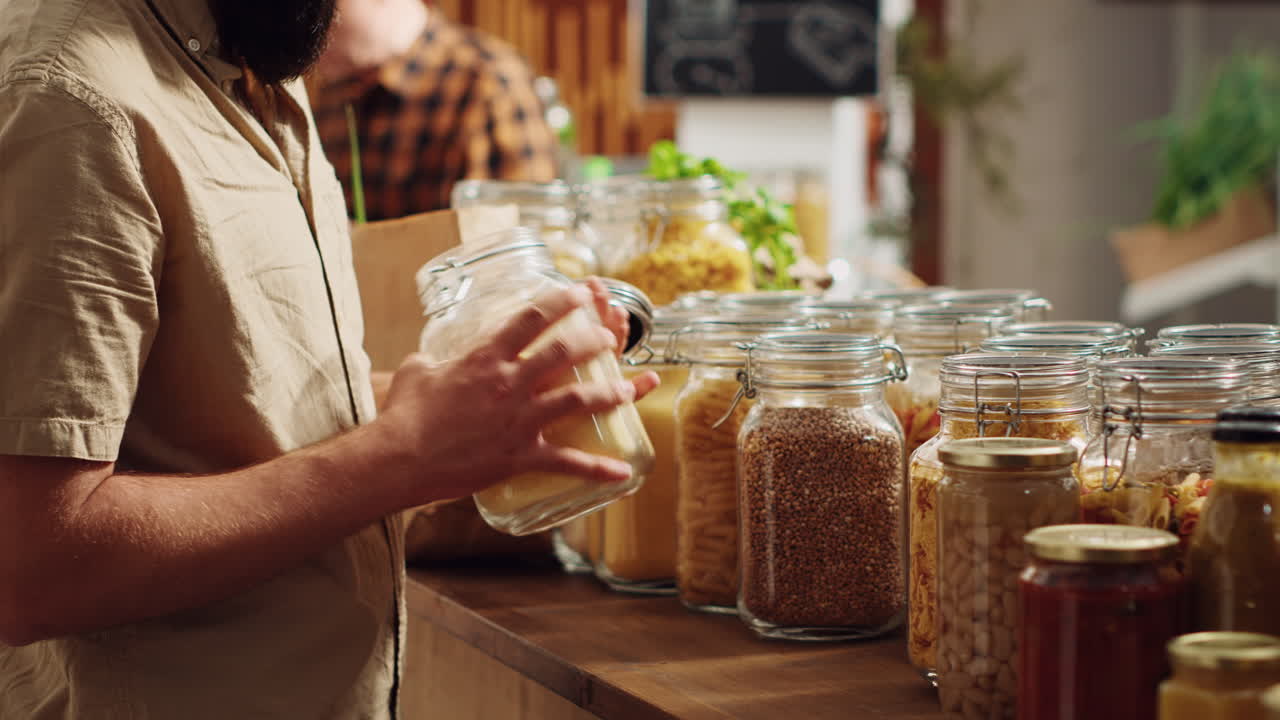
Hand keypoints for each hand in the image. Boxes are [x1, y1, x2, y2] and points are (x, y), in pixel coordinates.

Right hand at [377, 285, 658, 505]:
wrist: (399, 458)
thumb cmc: (404, 415)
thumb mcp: (417, 372)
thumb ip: (432, 360)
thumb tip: (432, 360)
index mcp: (486, 358)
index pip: (531, 318)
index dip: (561, 301)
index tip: (581, 291)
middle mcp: (509, 384)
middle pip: (564, 352)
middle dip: (595, 341)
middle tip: (610, 338)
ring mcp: (518, 420)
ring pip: (577, 399)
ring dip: (611, 392)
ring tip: (631, 388)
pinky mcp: (520, 455)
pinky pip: (567, 462)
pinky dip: (598, 468)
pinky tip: (623, 472)